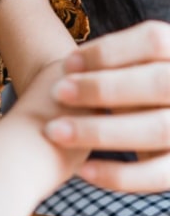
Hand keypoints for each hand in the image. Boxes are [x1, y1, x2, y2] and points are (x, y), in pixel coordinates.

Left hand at [44, 21, 169, 191]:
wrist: (159, 127)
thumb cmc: (135, 94)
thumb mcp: (134, 72)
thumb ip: (115, 68)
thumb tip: (71, 69)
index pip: (154, 40)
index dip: (109, 51)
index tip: (67, 62)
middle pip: (159, 82)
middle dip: (104, 87)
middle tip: (56, 92)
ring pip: (160, 129)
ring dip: (102, 131)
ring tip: (55, 131)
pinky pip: (159, 174)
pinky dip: (119, 174)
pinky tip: (82, 170)